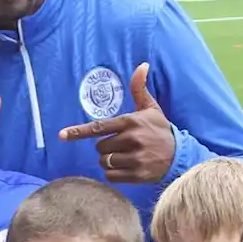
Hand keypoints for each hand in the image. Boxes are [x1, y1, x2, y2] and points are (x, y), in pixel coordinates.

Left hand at [58, 63, 175, 183]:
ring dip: (108, 161)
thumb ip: (139, 89)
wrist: (180, 155)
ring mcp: (135, 158)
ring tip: (124, 156)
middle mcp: (132, 139)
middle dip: (105, 147)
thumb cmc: (160, 130)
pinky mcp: (138, 175)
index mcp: (131, 122)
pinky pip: (111, 176)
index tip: (62, 135)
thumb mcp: (151, 108)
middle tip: (120, 145)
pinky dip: (114, 173)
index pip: (98, 127)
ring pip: (104, 162)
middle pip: (99, 147)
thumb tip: (142, 65)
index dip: (78, 132)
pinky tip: (126, 168)